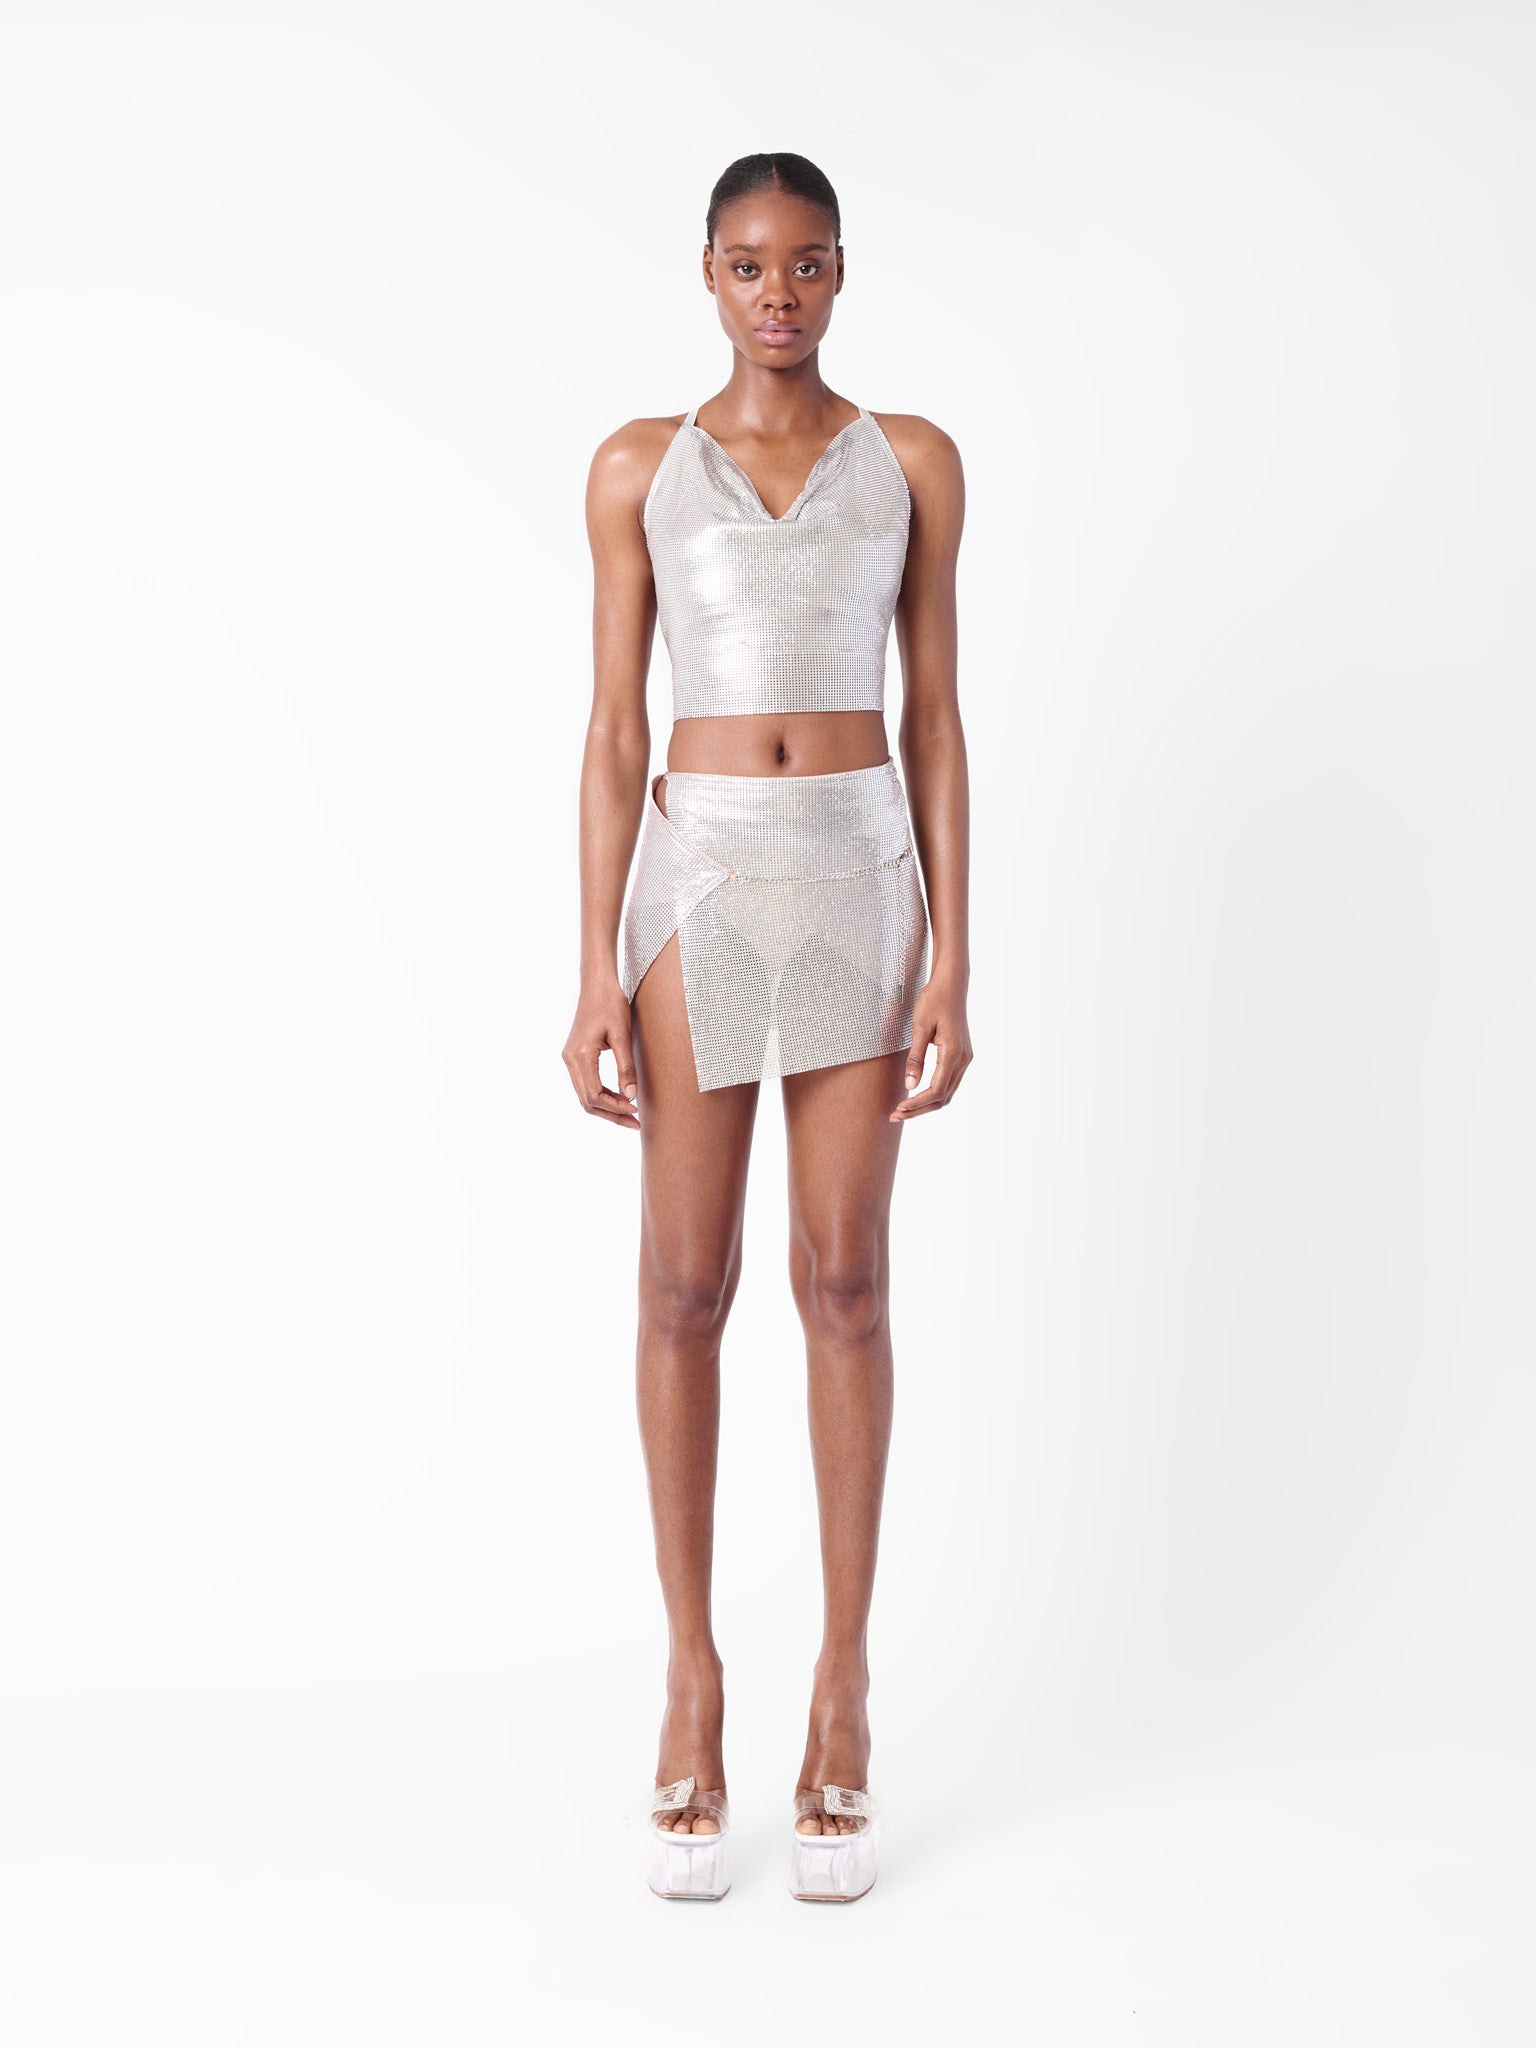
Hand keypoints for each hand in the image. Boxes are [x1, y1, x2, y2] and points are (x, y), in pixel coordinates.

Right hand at [562, 978, 640, 1129]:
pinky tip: (620, 1097)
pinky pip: (585, 1084)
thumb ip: (626, 1067)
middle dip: (611, 1114)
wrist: (596, 984)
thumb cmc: (611, 1004)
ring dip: (606, 1107)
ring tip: (631, 1114)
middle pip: (587, 1101)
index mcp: (580, 1055)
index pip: (595, 1095)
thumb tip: (632, 1096)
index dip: (616, 1108)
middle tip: (635, 1123)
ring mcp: (569, 1058)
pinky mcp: (574, 1055)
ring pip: (585, 1095)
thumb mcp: (623, 1035)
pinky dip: (602, 1095)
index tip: (636, 1111)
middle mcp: (569, 1059)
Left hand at [891, 973, 971, 1121]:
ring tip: (903, 1109)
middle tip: (895, 1115)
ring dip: (926, 1104)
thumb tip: (910, 1085)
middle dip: (919, 1110)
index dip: (916, 1104)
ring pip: (947, 1093)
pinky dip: (933, 1094)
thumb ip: (916, 1058)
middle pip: (943, 1097)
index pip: (936, 1090)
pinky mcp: (961, 1056)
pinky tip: (917, 1095)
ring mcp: (965, 1059)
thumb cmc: (934, 1001)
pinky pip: (948, 1083)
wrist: (951, 984)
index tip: (898, 1108)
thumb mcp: (920, 1027)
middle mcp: (963, 1060)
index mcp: (954, 1054)